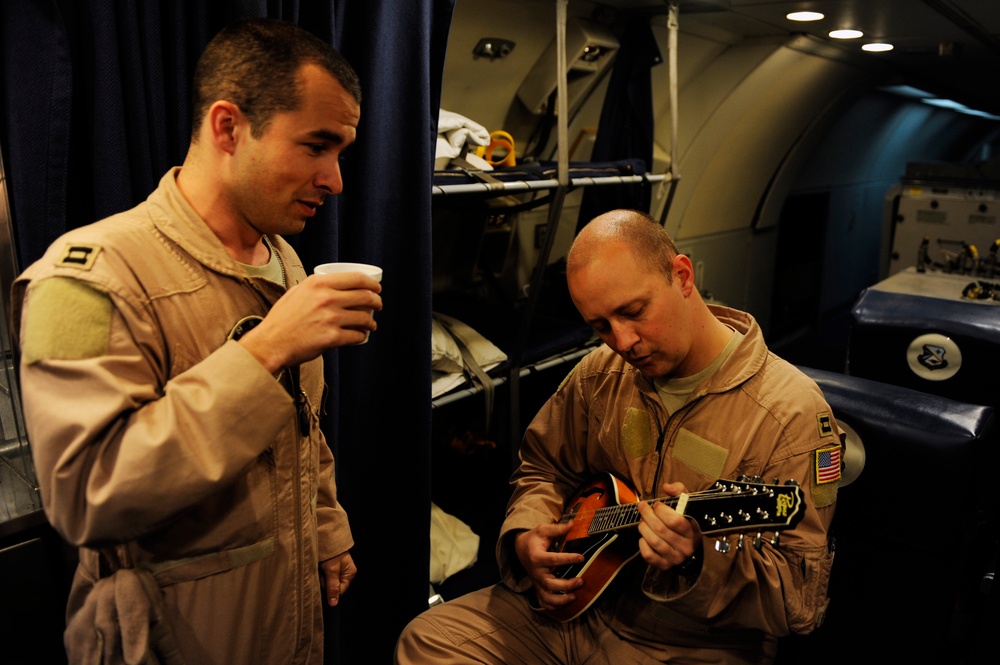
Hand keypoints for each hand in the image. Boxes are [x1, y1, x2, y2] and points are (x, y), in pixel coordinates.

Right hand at [239, 272, 382, 372]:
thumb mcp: (297, 292)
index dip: (372, 283)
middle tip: (378, 305)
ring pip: (364, 317)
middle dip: (377, 301)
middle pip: (365, 296)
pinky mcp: (332, 338)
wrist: (270, 343)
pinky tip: (361, 335)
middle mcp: (326, 298)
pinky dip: (362, 336)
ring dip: (371, 321)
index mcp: (318, 283)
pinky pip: (357, 336)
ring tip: (371, 324)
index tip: (376, 288)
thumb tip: (333, 283)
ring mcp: (330, 318)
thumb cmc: (282, 319)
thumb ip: (315, 286)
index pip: (356, 278)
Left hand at [320, 551, 356, 606]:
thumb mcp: (332, 570)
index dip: (331, 590)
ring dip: (321, 577)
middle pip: (333, 587)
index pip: (340, 591)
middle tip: (322, 572)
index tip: (325, 581)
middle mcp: (344, 573)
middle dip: (325, 582)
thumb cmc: (331, 553)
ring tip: (320, 568)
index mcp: (349, 573)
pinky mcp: (329, 568)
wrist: (324, 538)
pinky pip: (323, 576)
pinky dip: (319, 573)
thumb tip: (334, 604)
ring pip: (326, 582)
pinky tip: (318, 567)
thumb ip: (332, 587)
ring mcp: (336, 571)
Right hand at [513, 523, 584, 610]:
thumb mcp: (543, 530)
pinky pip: (544, 602)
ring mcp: (536, 582)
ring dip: (561, 600)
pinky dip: (554, 607)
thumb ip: (557, 528)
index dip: (569, 559)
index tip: (582, 557)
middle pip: (550, 584)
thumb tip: (573, 524)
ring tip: (575, 597)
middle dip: (566, 585)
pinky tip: (566, 602)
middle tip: (581, 580)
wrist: (521, 549)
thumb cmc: (534, 539)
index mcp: (537, 557)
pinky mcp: (538, 588)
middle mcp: (535, 572)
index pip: (554, 559)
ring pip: (546, 597)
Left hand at [636, 481, 700, 570]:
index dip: (662, 510)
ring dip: (643, 527)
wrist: (689, 545)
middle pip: (661, 530)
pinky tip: (644, 537)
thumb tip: (666, 487)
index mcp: (693, 530)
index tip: (656, 504)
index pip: (675, 521)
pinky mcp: (665, 565)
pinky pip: (649, 555)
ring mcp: (676, 558)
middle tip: (642, 507)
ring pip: (654, 541)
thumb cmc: (685, 519)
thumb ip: (678, 491)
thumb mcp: (686, 503)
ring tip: (642, 521)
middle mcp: (686, 546)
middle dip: (647, 515)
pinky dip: (642, 544)